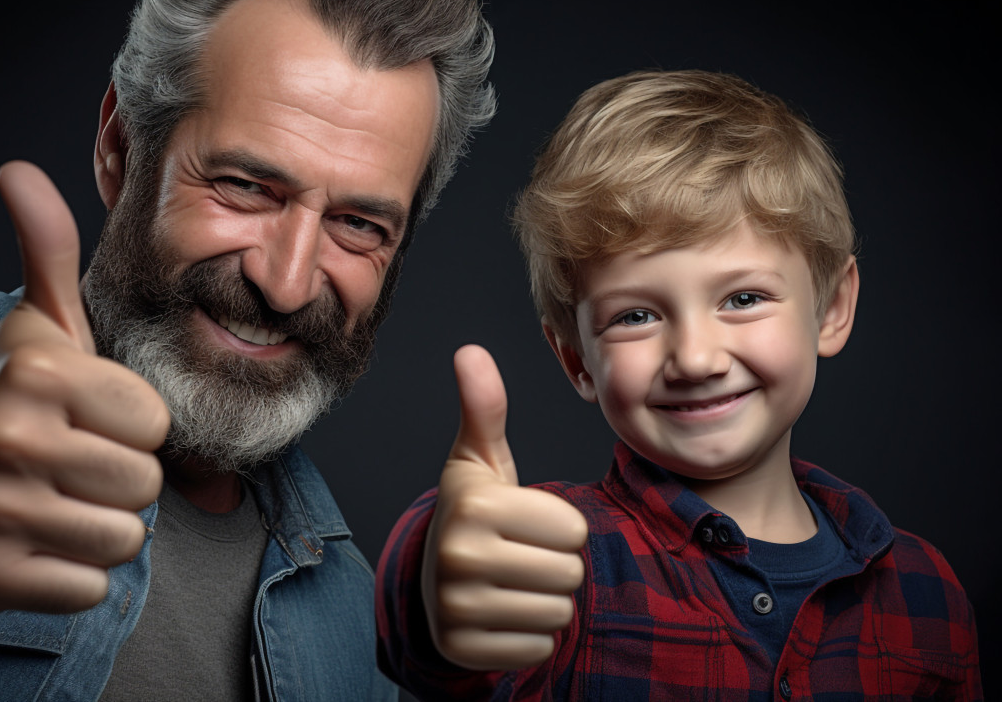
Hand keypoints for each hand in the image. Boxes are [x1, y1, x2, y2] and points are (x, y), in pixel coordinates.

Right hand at [0, 161, 167, 613]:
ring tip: (56, 499)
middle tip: (71, 462)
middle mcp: (8, 436)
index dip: (131, 425)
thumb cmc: (19, 400)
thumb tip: (18, 171)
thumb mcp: (42, 326)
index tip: (86, 417)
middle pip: (145, 483)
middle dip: (120, 478)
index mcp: (40, 372)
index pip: (155, 424)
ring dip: (101, 525)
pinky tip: (36, 542)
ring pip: (124, 538)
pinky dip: (73, 574)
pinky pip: (90, 588)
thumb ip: (48, 252)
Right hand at [422, 345, 587, 670]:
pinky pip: (539, 647)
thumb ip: (484, 407)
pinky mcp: (465, 650)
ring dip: (547, 600)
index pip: (573, 529)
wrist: (429, 580)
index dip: (560, 525)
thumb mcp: (479, 459)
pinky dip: (531, 636)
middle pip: (570, 572)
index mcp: (474, 506)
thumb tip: (471, 351)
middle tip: (523, 555)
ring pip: (559, 613)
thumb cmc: (472, 511)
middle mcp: (461, 558)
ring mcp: (459, 609)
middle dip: (558, 565)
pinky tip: (504, 614)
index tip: (528, 522)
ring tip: (515, 583)